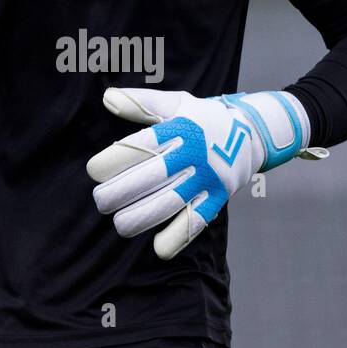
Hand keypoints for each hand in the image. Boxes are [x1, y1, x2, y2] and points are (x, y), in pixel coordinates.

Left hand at [87, 86, 325, 259]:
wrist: (252, 132)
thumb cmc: (203, 118)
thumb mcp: (177, 103)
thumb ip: (141, 103)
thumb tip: (108, 98)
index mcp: (181, 128)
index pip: (144, 144)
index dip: (116, 159)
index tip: (94, 170)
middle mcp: (195, 153)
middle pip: (154, 175)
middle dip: (122, 191)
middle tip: (100, 201)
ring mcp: (209, 177)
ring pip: (173, 201)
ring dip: (143, 217)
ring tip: (120, 225)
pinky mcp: (219, 197)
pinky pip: (199, 219)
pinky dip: (179, 236)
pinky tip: (158, 248)